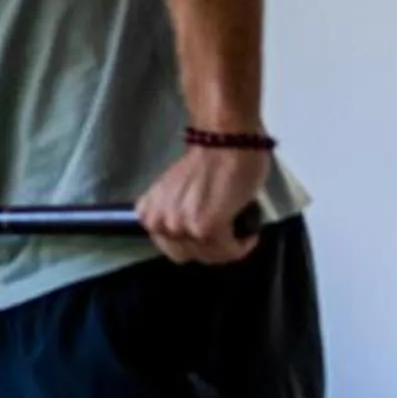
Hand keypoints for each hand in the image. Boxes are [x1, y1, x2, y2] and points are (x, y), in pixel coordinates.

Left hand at [138, 142, 267, 264]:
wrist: (224, 142)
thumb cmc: (210, 161)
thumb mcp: (178, 195)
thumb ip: (177, 215)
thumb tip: (193, 232)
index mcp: (148, 214)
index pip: (171, 247)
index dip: (195, 244)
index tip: (213, 236)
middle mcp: (160, 222)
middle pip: (188, 255)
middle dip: (210, 248)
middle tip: (229, 235)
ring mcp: (181, 227)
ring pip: (210, 255)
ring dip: (228, 246)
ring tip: (238, 228)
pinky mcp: (206, 228)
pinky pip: (228, 251)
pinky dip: (242, 245)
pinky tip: (248, 233)